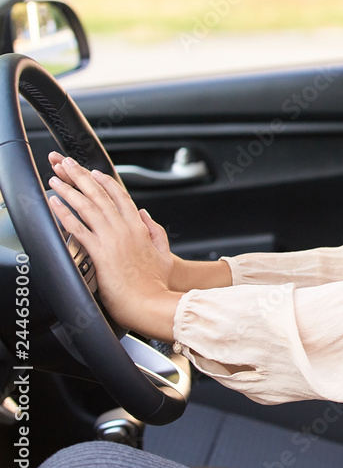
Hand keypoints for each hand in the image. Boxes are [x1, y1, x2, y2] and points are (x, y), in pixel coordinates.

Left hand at [46, 151, 181, 340]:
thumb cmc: (158, 284)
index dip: (106, 182)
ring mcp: (112, 240)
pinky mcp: (100, 253)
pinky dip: (64, 214)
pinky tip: (54, 204)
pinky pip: (78, 229)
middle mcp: (125, 229)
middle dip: (81, 177)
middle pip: (100, 196)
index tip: (94, 172)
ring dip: (69, 190)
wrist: (152, 303)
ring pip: (88, 208)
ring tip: (55, 179)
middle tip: (67, 164)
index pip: (121, 198)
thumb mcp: (163, 254)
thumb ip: (155, 231)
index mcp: (139, 228)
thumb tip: (145, 214)